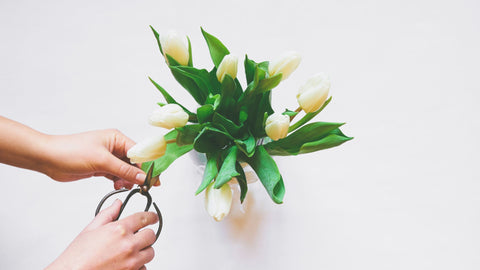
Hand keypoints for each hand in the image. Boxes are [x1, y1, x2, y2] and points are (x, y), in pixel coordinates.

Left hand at [41, 129, 158, 188]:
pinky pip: (117, 175)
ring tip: (123, 186)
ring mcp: (107, 157)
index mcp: (117, 138)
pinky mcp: (101, 167)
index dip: (148, 166)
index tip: (154, 179)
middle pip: (135, 162)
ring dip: (127, 180)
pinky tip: (116, 186)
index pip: (140, 152)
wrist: (48, 158)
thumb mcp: (102, 161)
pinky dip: (119, 181)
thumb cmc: (71, 151)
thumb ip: (124, 170)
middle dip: (138, 175)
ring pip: (126, 170)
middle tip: (143, 187)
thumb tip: (142, 177)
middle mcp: (114, 146)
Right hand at [46, 199, 157, 269]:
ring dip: (143, 251)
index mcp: (120, 230)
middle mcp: (129, 245)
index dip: (151, 216)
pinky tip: (126, 263)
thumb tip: (118, 204)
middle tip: (138, 236)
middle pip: (152, 235)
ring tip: (129, 251)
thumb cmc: (77, 256)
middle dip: (146, 235)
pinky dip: (139, 266)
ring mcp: (132, 262)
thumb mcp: (91, 229)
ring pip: (150, 253)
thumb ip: (108, 214)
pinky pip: (144, 268)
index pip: (145, 217)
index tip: (153, 217)